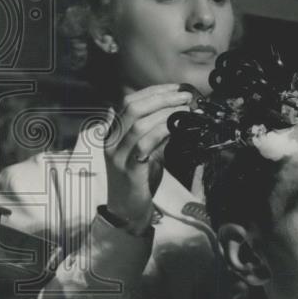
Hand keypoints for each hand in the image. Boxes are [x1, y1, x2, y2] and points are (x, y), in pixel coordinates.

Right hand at [104, 84, 192, 233]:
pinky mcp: (129, 170)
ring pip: (139, 124)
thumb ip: (155, 131)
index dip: (154, 91)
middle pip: (133, 108)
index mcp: (113, 132)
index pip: (129, 101)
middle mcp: (111, 141)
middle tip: (185, 96)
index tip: (176, 88)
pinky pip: (144, 145)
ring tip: (185, 110)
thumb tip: (178, 111)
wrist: (127, 211)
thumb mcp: (146, 150)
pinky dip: (161, 132)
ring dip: (165, 113)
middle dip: (162, 98)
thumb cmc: (138, 179)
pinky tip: (176, 128)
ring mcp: (118, 156)